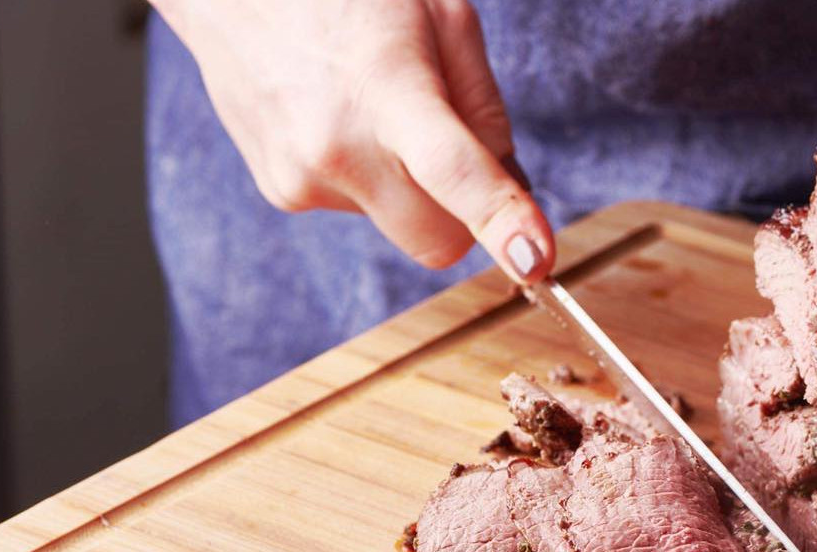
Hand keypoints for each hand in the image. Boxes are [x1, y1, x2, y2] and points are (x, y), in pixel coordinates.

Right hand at [152, 0, 552, 281]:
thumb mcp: (442, 18)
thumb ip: (484, 109)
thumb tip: (507, 188)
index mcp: (386, 93)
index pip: (453, 175)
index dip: (502, 222)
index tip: (534, 262)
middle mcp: (336, 150)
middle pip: (437, 241)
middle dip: (462, 215)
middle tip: (452, 144)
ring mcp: (301, 180)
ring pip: (399, 223)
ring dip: (408, 184)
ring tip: (371, 104)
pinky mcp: (281, 193)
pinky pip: (360, 207)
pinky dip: (368, 176)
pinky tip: (339, 116)